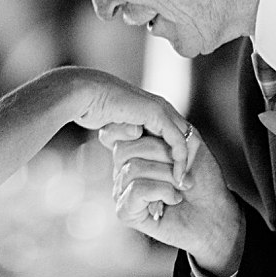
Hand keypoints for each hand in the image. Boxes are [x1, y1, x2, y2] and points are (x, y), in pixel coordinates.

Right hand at [72, 70, 190, 183]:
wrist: (86, 92)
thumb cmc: (93, 108)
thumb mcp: (113, 127)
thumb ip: (123, 136)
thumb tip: (123, 149)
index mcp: (153, 109)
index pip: (176, 135)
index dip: (177, 156)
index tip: (176, 178)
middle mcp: (161, 108)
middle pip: (186, 138)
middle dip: (189, 161)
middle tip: (186, 184)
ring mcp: (161, 109)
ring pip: (186, 140)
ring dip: (187, 163)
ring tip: (184, 183)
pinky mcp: (157, 114)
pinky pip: (177, 141)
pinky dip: (180, 159)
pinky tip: (177, 176)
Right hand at [101, 124, 243, 276]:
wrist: (214, 211)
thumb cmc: (202, 177)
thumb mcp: (186, 141)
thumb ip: (162, 127)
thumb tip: (134, 126)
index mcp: (132, 151)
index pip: (112, 133)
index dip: (127, 130)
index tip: (159, 137)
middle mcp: (121, 170)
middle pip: (125, 148)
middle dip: (164, 155)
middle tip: (180, 170)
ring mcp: (121, 191)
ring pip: (133, 169)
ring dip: (168, 176)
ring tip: (180, 186)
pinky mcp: (125, 211)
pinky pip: (136, 190)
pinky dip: (163, 192)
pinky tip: (173, 199)